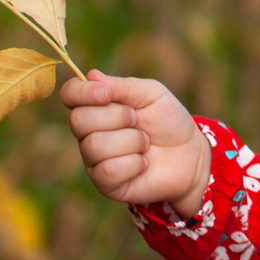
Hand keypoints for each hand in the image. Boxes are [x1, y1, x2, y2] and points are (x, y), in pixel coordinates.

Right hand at [59, 70, 213, 215]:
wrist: (190, 154)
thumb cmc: (168, 121)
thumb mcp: (152, 94)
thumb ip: (123, 86)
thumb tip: (90, 75)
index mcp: (96, 107)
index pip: (69, 94)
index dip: (81, 92)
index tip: (106, 94)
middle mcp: (88, 133)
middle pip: (78, 120)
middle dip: (117, 117)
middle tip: (137, 120)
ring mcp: (94, 160)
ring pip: (95, 145)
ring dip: (131, 141)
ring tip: (145, 142)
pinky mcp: (105, 183)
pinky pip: (108, 170)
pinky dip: (134, 163)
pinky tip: (143, 163)